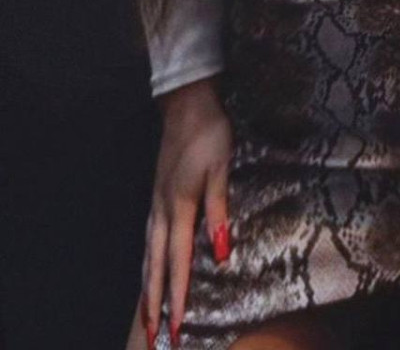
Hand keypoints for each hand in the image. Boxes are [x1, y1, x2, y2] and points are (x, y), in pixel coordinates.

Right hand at [141, 78, 232, 348]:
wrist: (186, 104)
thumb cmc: (210, 133)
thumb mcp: (221, 168)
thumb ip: (219, 210)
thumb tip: (220, 253)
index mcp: (179, 206)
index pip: (177, 262)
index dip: (177, 296)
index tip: (175, 328)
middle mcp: (162, 211)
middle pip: (155, 266)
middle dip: (155, 303)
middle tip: (155, 338)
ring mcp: (156, 203)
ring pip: (147, 255)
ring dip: (148, 287)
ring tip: (148, 315)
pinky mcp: (157, 196)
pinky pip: (148, 239)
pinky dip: (147, 263)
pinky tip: (149, 270)